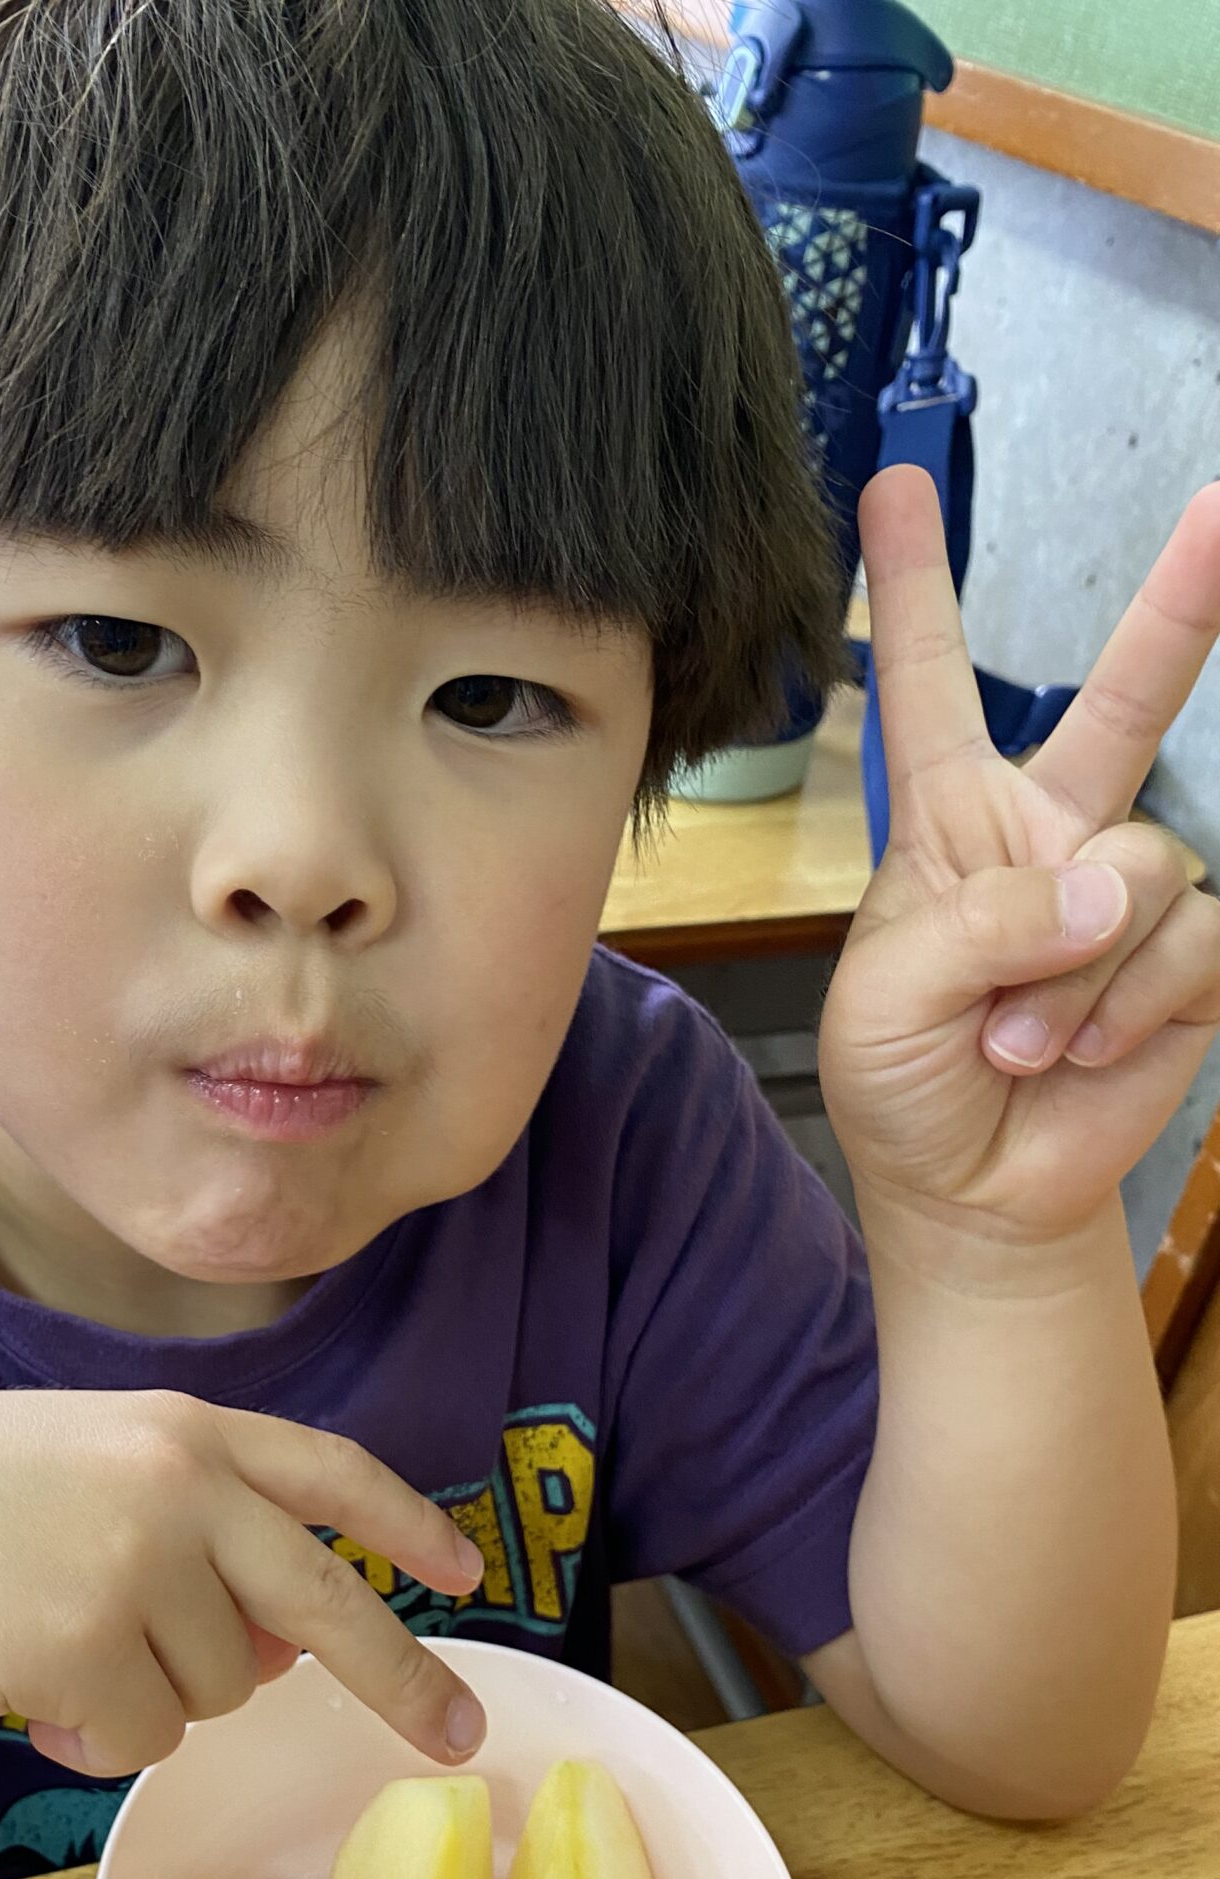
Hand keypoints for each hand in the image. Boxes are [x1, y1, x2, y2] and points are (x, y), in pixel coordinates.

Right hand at [0, 1389, 486, 1776]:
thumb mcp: (80, 1475)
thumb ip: (187, 1535)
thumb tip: (280, 1651)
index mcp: (181, 1427)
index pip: (329, 1470)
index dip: (405, 1523)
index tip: (464, 1573)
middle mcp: (179, 1483)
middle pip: (329, 1600)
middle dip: (405, 1678)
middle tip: (460, 1740)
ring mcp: (136, 1563)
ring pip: (219, 1691)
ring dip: (148, 1698)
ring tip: (49, 1648)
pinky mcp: (86, 1646)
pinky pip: (144, 1739)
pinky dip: (91, 1738)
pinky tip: (21, 1691)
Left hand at [819, 468, 1219, 1250]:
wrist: (976, 1191)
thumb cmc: (906, 1086)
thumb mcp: (889, 1002)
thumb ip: (980, 926)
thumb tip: (1104, 891)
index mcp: (949, 823)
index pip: (929, 688)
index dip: (913, 590)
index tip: (892, 487)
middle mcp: (1047, 836)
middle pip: (1121, 700)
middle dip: (1181, 606)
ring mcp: (1123, 894)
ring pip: (1146, 867)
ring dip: (1076, 974)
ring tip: (1021, 1040)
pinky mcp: (1188, 957)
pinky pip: (1191, 943)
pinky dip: (1129, 1008)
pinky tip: (1082, 1054)